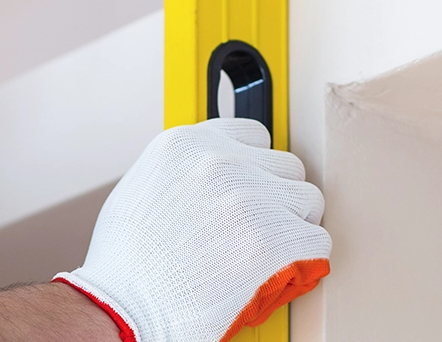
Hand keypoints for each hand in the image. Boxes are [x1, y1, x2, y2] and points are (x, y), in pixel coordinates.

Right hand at [54, 118, 330, 341]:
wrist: (125, 306)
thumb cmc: (124, 261)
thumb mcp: (141, 188)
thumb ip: (181, 171)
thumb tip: (206, 176)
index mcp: (184, 145)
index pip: (253, 134)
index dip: (254, 165)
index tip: (250, 185)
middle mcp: (219, 162)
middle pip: (286, 165)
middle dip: (276, 195)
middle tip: (256, 226)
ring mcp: (248, 199)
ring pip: (307, 200)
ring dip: (292, 224)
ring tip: (264, 249)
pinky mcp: (273, 240)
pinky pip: (317, 241)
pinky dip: (302, 260)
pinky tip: (275, 269)